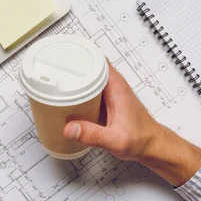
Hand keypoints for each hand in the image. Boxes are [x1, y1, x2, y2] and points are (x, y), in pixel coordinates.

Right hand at [63, 63, 200, 186]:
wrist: (152, 145)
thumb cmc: (141, 139)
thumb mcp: (115, 140)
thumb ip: (92, 134)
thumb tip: (70, 128)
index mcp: (115, 85)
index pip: (94, 58)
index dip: (76, 55)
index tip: (59, 57)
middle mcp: (112, 83)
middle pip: (86, 64)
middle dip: (68, 65)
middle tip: (48, 71)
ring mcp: (108, 90)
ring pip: (86, 76)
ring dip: (71, 77)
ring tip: (52, 82)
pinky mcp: (105, 99)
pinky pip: (88, 87)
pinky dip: (76, 89)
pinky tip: (64, 97)